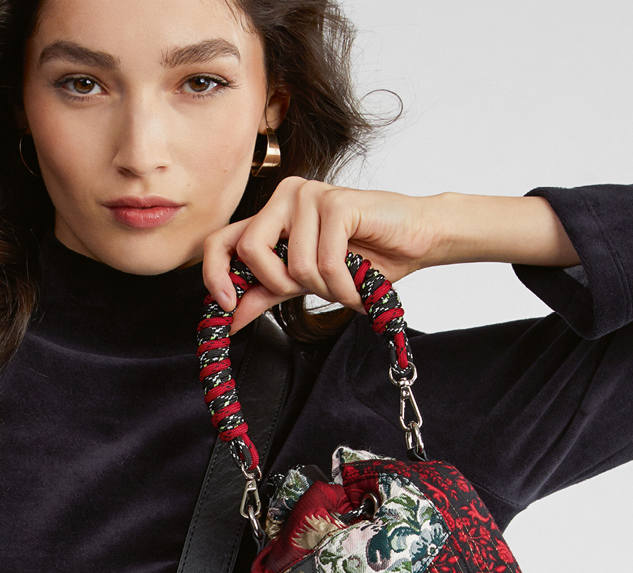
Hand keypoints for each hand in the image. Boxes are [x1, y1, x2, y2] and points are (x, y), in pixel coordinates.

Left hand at [202, 177, 444, 332]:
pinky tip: (359, 280)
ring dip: (325, 289)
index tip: (226, 306)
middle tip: (311, 288)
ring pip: (293, 264)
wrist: (417, 239)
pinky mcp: (337, 203)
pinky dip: (343, 286)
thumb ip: (265, 293)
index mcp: (271, 214)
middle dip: (281, 283)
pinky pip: (325, 263)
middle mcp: (285, 197)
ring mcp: (310, 195)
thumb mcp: (305, 280)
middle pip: (250, 250)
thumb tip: (228, 317)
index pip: (221, 241)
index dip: (214, 275)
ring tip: (347, 282)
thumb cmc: (367, 256)